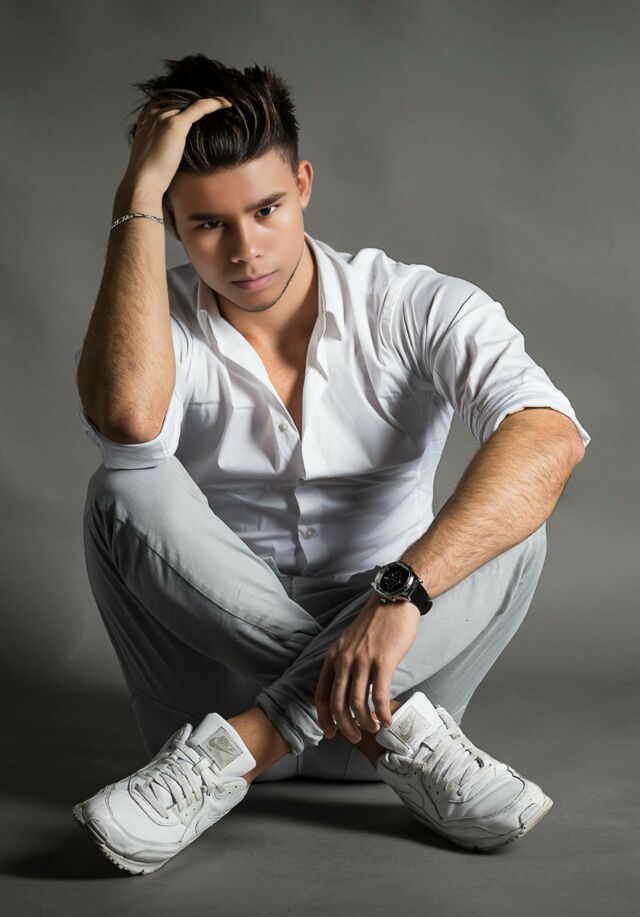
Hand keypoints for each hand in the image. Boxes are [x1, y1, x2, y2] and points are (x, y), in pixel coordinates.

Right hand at [119, 96, 233, 198]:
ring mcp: (163, 117)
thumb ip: (160, 143)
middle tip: (215, 101)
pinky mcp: (174, 125)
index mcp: (145, 118)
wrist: (143, 182)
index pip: (167, 100)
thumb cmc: (148, 175)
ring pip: (190, 100)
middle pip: (179, 98)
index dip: (184, 100)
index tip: (199, 104)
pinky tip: (226, 104)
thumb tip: (172, 149)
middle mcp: (153, 113)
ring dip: (208, 100)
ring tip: (223, 102)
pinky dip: (213, 104)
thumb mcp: (152, 153)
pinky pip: (198, 108)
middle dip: (197, 98)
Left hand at [314, 592, 421, 742]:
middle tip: (354, 738)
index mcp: (334, 657)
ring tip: (374, 728)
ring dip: (365, 722)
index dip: (324, 718)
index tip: (330, 733)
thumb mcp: (350, 643)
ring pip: (357, 703)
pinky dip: (382, 713)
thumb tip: (349, 690)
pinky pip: (379, 696)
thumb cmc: (376, 623)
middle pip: (337, 704)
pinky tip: (388, 720)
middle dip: (345, 727)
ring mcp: (363, 661)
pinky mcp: (383, 661)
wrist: (394, 601)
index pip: (321, 694)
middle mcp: (344, 660)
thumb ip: (346, 663)